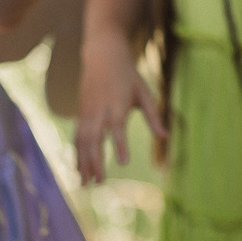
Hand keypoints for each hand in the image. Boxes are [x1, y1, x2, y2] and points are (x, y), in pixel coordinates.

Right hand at [75, 31, 166, 184]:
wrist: (102, 55)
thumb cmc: (128, 75)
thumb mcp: (144, 92)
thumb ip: (153, 115)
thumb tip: (165, 136)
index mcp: (117, 103)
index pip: (117, 127)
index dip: (120, 145)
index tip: (124, 163)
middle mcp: (99, 110)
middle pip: (94, 138)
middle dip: (95, 161)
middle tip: (99, 183)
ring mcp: (86, 112)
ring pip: (81, 141)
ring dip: (82, 163)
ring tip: (85, 185)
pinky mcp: (80, 114)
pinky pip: (76, 137)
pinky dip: (76, 154)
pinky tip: (78, 170)